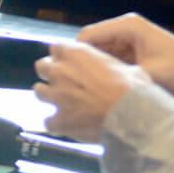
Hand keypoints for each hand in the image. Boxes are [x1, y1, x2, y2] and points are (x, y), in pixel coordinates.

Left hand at [32, 41, 147, 139]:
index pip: (57, 47)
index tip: (72, 63)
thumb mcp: (128, 68)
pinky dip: (56, 123)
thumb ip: (113, 67)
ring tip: (63, 103)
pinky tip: (67, 125)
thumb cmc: (134, 90)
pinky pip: (48, 121)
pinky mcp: (57, 120)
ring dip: (49, 96)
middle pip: (42, 66)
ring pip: (39, 91)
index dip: (64, 55)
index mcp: (76, 54)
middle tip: (64, 81)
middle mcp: (60, 72)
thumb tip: (125, 72)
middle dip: (50, 73)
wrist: (132, 118)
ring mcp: (55, 96)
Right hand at [76, 13, 173, 101]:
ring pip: (101, 55)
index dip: (74, 56)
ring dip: (96, 70)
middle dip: (84, 65)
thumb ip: (116, 77)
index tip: (67, 78)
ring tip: (86, 91)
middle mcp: (126, 30)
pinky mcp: (137, 54)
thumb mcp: (148, 76)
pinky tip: (102, 89)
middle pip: (92, 45)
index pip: (86, 36)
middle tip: (74, 88)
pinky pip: (113, 61)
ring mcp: (132, 42)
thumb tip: (88, 87)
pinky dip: (108, 73)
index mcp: (127, 27)